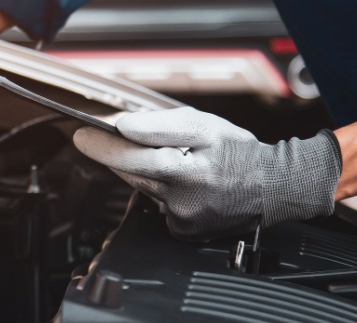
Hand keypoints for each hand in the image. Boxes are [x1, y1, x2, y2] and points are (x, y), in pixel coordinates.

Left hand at [72, 107, 341, 239]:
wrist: (275, 188)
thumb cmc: (239, 153)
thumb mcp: (203, 126)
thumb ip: (160, 126)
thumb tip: (122, 126)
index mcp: (188, 172)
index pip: (131, 158)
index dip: (103, 146)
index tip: (81, 135)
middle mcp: (182, 201)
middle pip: (133, 174)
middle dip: (121, 155)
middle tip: (112, 138)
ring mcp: (181, 220)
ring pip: (144, 189)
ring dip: (145, 172)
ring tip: (174, 160)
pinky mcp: (183, 231)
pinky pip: (157, 205)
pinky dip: (160, 190)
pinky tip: (180, 182)